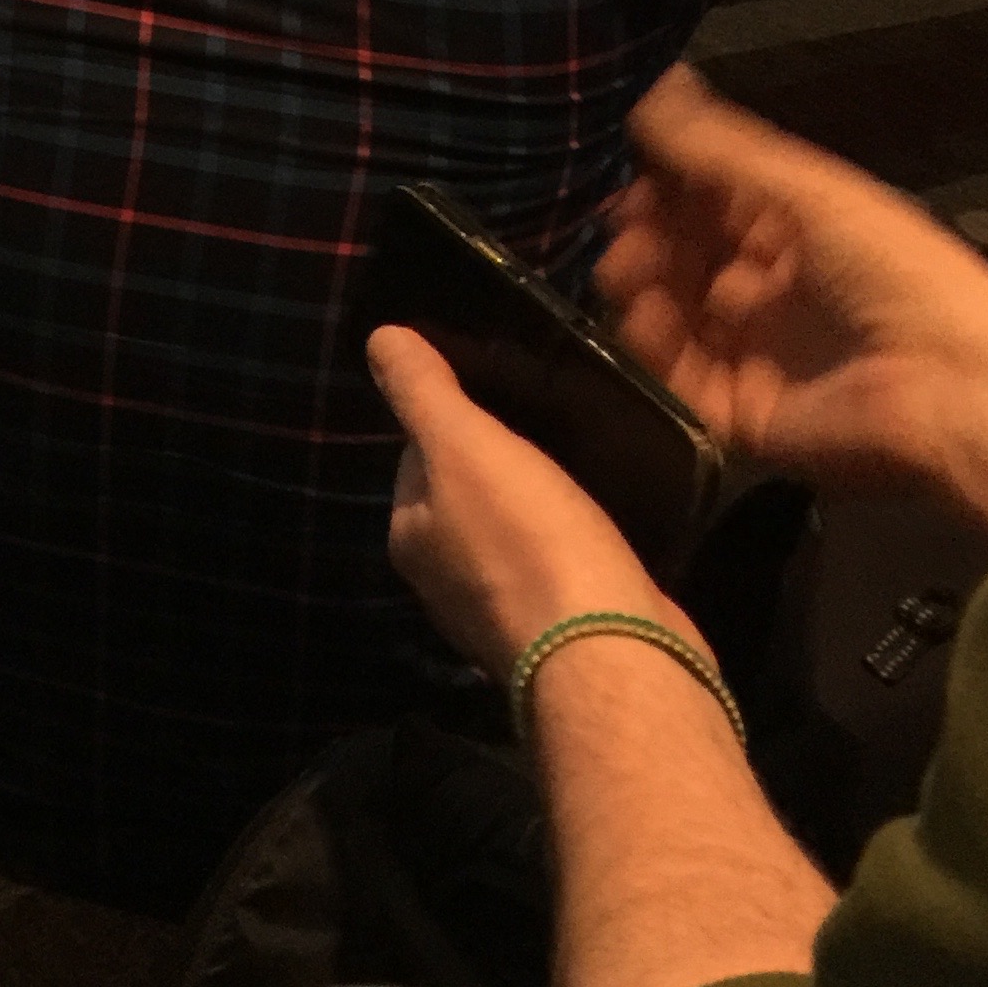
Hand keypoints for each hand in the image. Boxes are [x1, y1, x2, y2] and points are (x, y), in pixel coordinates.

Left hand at [369, 324, 693, 676]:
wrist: (609, 649)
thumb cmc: (528, 539)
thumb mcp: (464, 445)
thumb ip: (421, 391)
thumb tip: (378, 337)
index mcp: (410, 538)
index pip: (416, 457)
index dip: (452, 420)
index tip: (496, 395)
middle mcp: (444, 583)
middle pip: (465, 498)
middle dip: (500, 465)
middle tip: (547, 426)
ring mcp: (502, 616)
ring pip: (513, 537)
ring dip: (541, 507)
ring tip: (580, 466)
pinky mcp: (559, 634)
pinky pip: (557, 571)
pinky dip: (573, 547)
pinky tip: (602, 527)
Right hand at [598, 66, 987, 538]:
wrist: (954, 387)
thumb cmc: (890, 267)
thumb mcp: (804, 188)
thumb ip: (717, 144)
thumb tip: (651, 74)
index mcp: (795, 229)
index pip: (709, 198)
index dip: (663, 177)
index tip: (620, 155)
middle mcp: (771, 287)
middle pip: (683, 253)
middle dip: (645, 229)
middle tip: (623, 215)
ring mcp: (755, 353)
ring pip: (671, 313)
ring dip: (639, 281)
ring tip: (629, 262)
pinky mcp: (742, 413)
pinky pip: (680, 377)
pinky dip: (653, 344)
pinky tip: (646, 312)